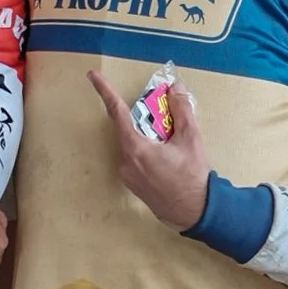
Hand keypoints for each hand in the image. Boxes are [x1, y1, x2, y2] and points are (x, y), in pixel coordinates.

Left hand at [88, 70, 210, 232]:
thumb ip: (181, 109)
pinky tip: (168, 158)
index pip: (117, 112)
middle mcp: (126, 161)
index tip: (93, 76)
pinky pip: (135, 158)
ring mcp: (127, 174)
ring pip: (133, 144)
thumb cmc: (192, 177)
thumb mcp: (191, 138)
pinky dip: (147, 150)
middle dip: (145, 119)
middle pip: (129, 128)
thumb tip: (175, 88)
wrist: (194, 212)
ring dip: (148, 136)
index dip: (105, 91)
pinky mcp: (133, 184)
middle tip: (167, 120)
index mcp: (136, 147)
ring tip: (173, 145)